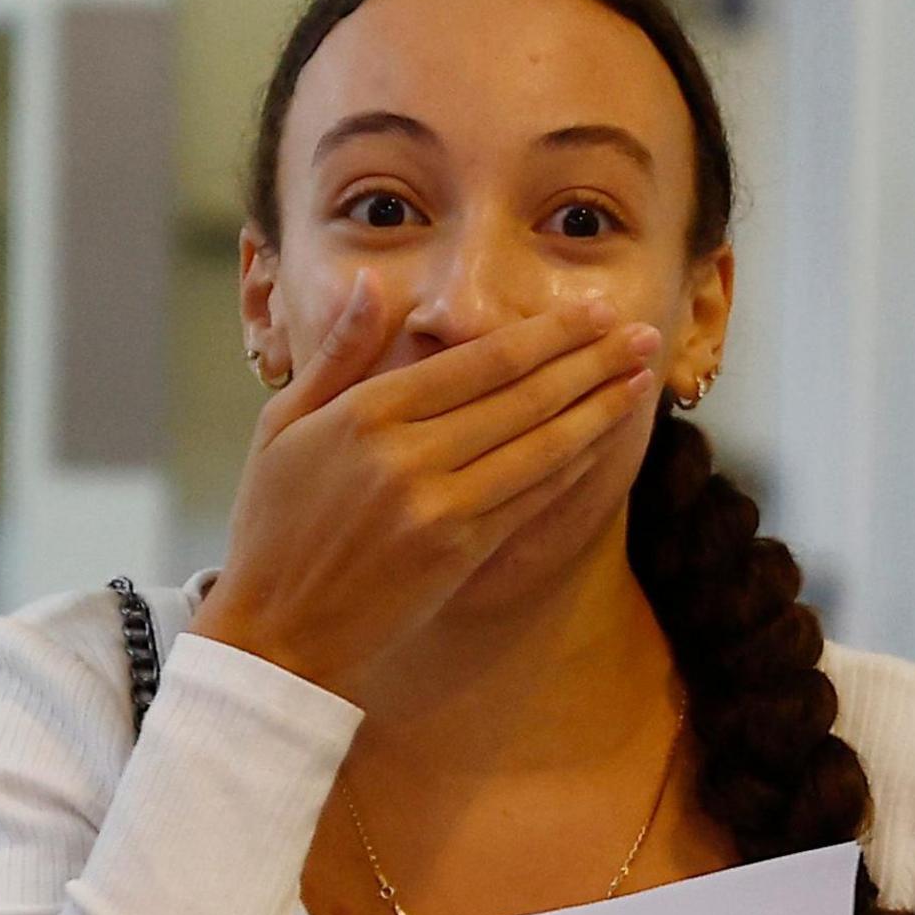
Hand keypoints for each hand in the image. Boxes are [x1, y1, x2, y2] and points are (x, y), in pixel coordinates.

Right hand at [197, 270, 660, 701]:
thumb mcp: (282, 424)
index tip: (592, 311)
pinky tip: (602, 441)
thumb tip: (376, 284)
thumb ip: (338, 352)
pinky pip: (531, 500)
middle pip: (522, 397)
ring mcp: (439, 508)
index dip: (546, 335)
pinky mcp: (459, 553)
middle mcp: (408, 457)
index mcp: (365, 414)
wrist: (275, 630)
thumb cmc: (272, 523)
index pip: (478, 362)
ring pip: (538, 447)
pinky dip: (572, 466)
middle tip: (642, 332)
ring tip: (639, 378)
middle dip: (591, 361)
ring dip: (597, 409)